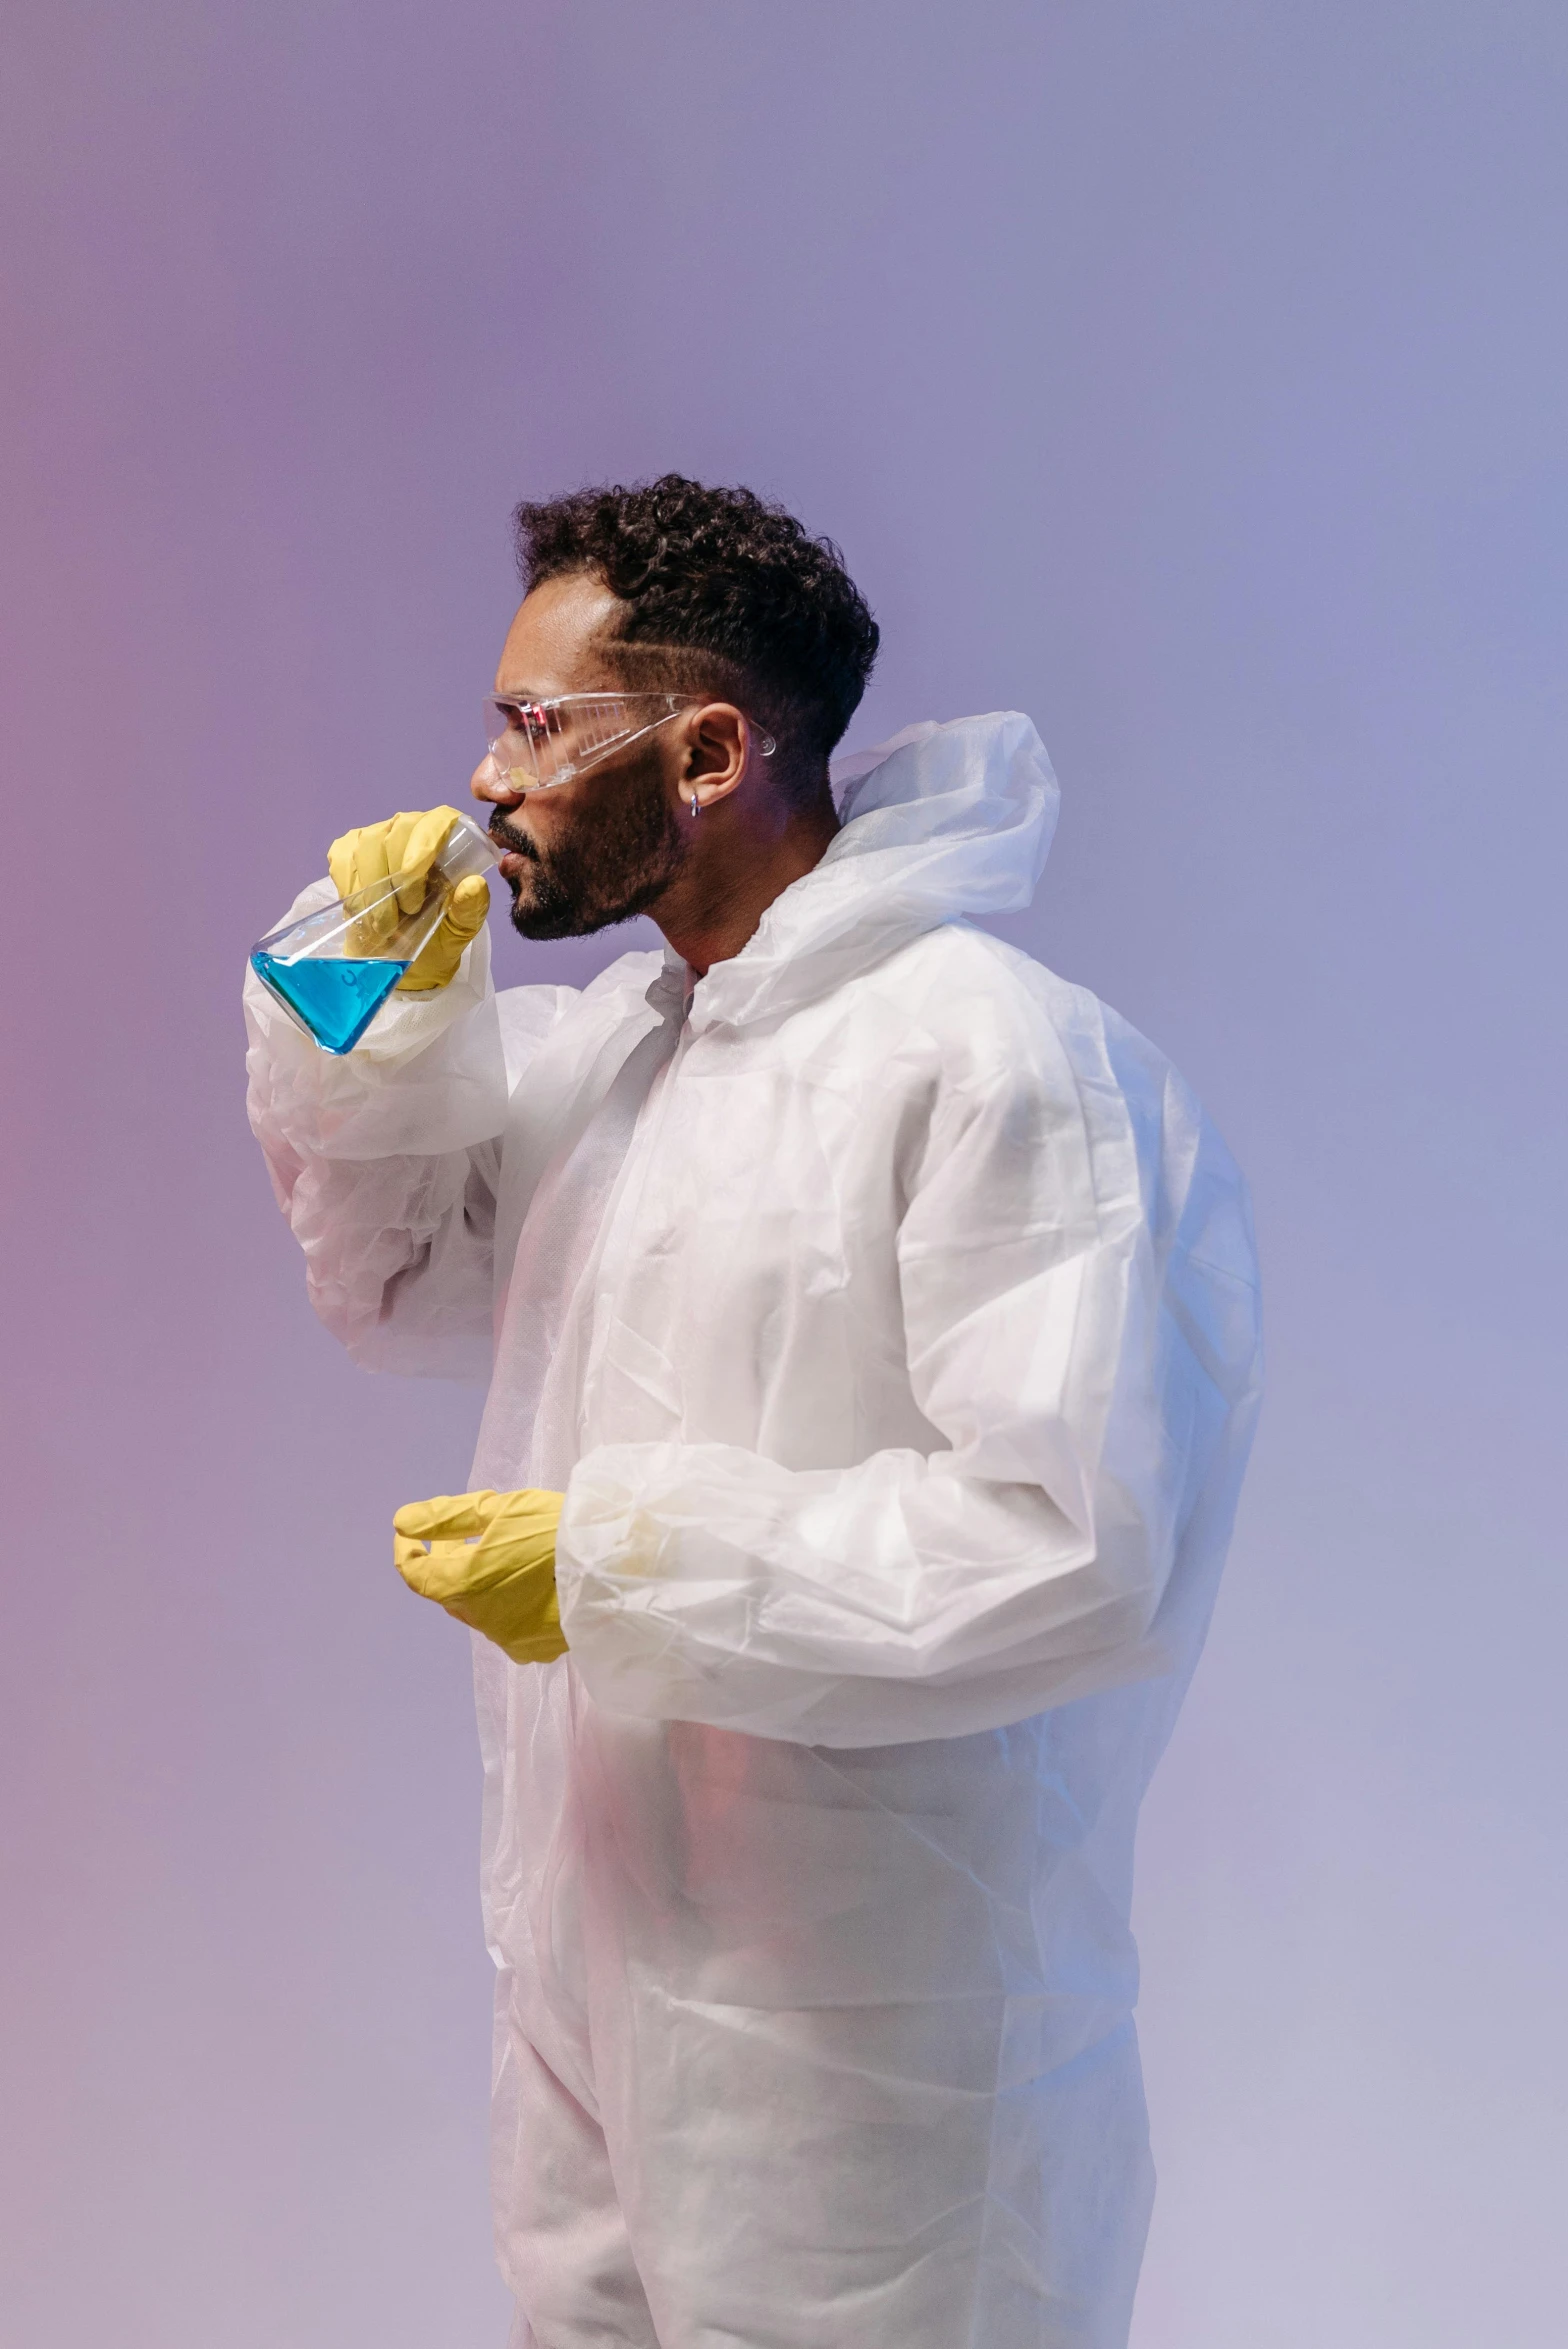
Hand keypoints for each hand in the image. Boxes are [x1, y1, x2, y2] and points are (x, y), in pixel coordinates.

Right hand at [327, 805, 489, 990]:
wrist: (405, 954)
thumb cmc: (439, 932)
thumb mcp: (462, 927)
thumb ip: (471, 908)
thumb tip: (473, 885)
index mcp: (445, 837)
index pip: (436, 821)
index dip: (424, 846)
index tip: (417, 884)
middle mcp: (409, 827)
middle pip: (397, 832)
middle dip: (398, 877)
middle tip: (406, 913)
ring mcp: (375, 836)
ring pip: (367, 848)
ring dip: (374, 890)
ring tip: (386, 923)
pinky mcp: (346, 851)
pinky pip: (343, 860)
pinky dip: (351, 889)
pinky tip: (362, 910)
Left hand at [393, 1488, 567, 1663]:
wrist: (616, 1562)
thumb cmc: (556, 1527)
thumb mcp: (500, 1508)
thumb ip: (446, 1517)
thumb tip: (401, 1523)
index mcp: (464, 1585)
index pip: (416, 1576)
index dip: (407, 1555)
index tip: (412, 1537)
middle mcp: (480, 1620)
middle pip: (450, 1594)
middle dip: (448, 1566)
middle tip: (463, 1538)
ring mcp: (510, 1640)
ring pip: (481, 1611)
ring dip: (480, 1587)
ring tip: (503, 1560)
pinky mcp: (538, 1650)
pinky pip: (510, 1627)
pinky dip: (510, 1606)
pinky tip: (532, 1586)